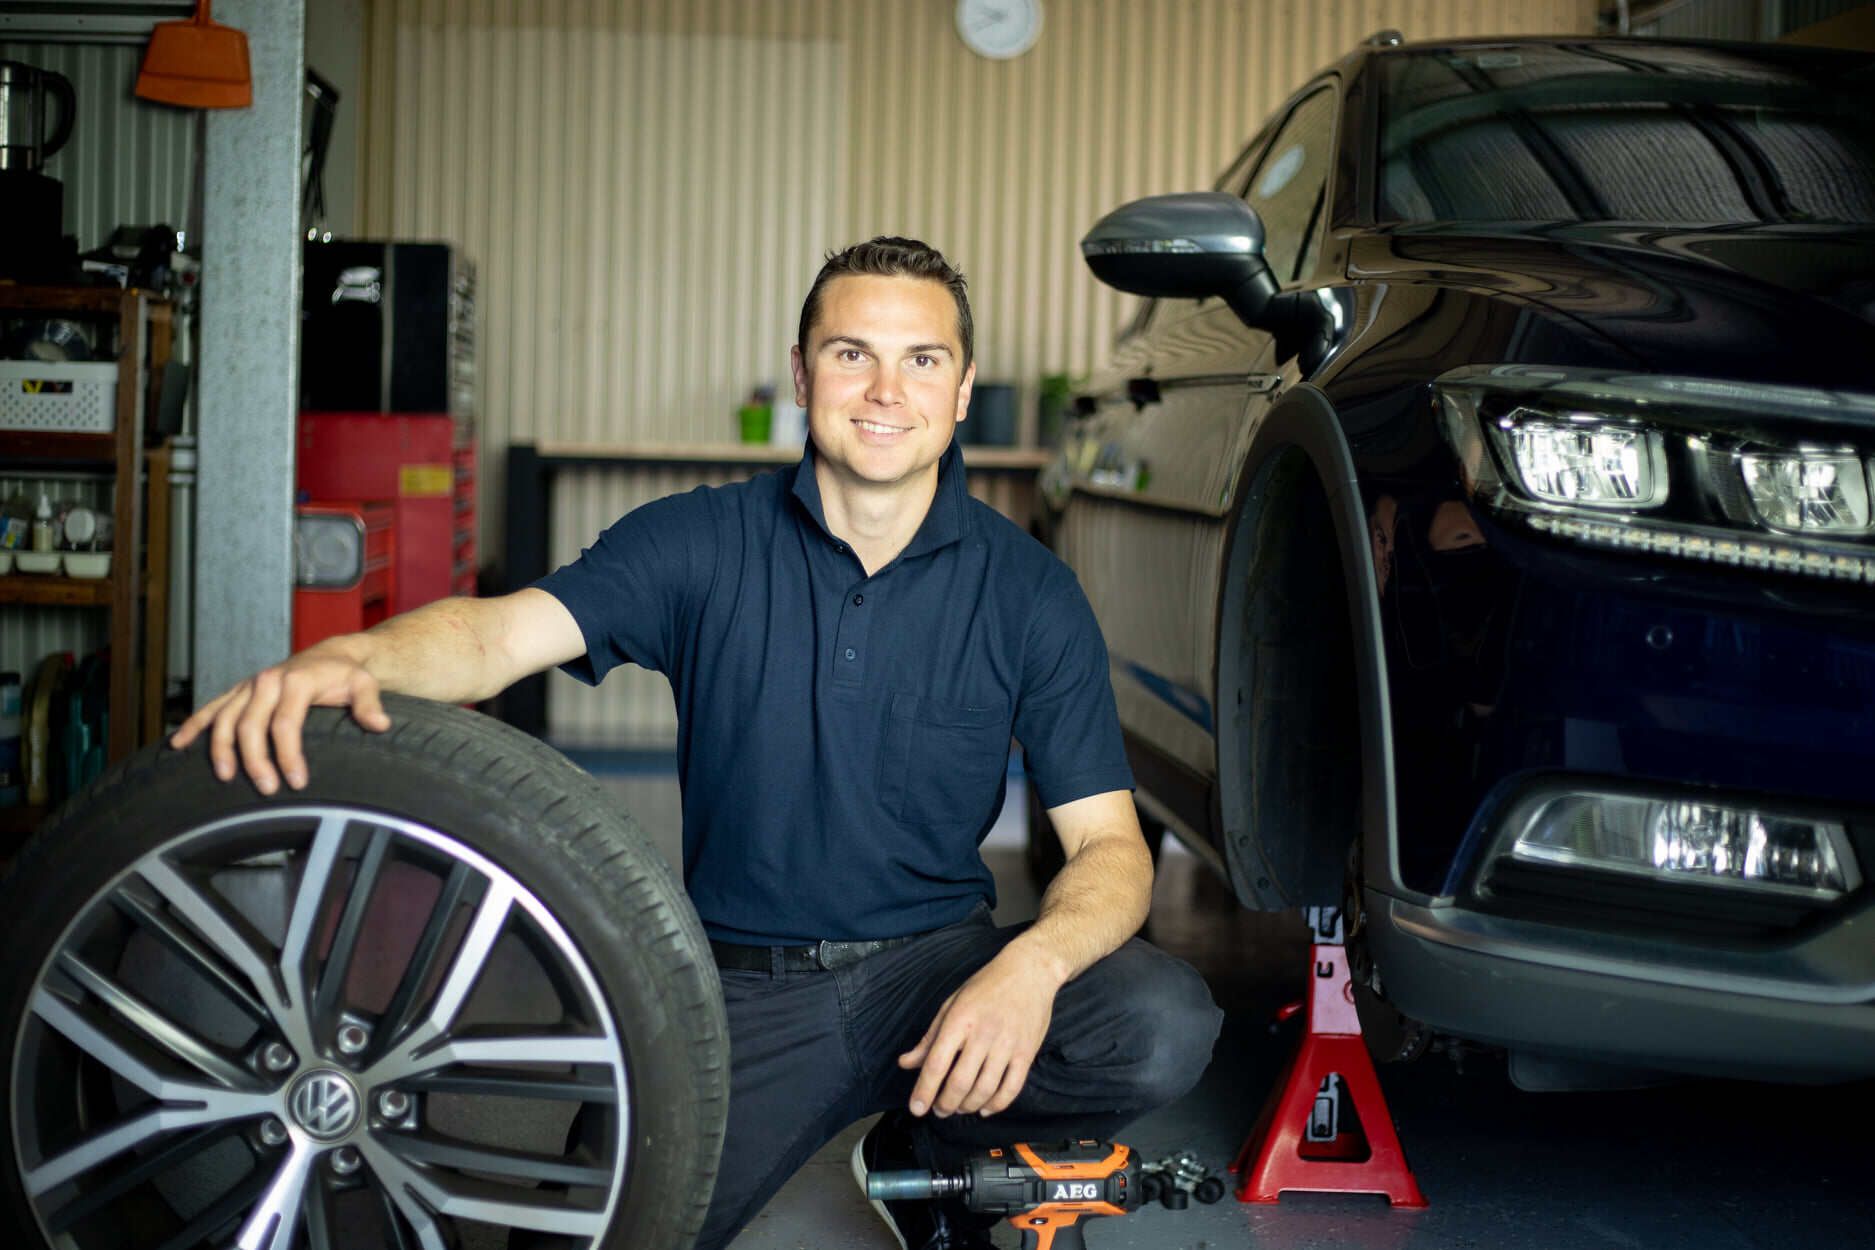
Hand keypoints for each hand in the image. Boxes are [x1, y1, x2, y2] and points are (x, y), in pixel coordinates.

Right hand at [168, 646, 390, 793]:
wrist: (331, 655)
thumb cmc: (346, 675)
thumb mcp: (363, 685)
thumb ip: (369, 705)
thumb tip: (379, 724)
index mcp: (295, 682)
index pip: (286, 724)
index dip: (288, 755)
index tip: (296, 782)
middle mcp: (266, 682)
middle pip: (250, 726)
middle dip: (256, 760)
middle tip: (268, 789)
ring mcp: (249, 687)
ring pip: (224, 719)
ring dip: (221, 749)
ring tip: (226, 777)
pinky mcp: (239, 691)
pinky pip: (211, 708)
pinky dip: (193, 725)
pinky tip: (178, 745)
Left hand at [899, 943, 1063, 1118]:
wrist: (1030, 971)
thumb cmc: (987, 986)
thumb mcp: (952, 1004)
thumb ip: (929, 1037)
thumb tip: (906, 1063)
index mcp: (960, 1019)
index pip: (937, 1063)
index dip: (924, 1090)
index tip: (916, 1108)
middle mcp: (984, 1034)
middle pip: (960, 1082)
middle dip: (945, 1104)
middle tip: (938, 1110)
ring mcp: (1007, 1044)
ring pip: (985, 1090)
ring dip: (968, 1106)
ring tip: (958, 1108)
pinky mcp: (1027, 1053)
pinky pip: (1011, 1088)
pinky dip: (996, 1105)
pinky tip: (984, 1108)